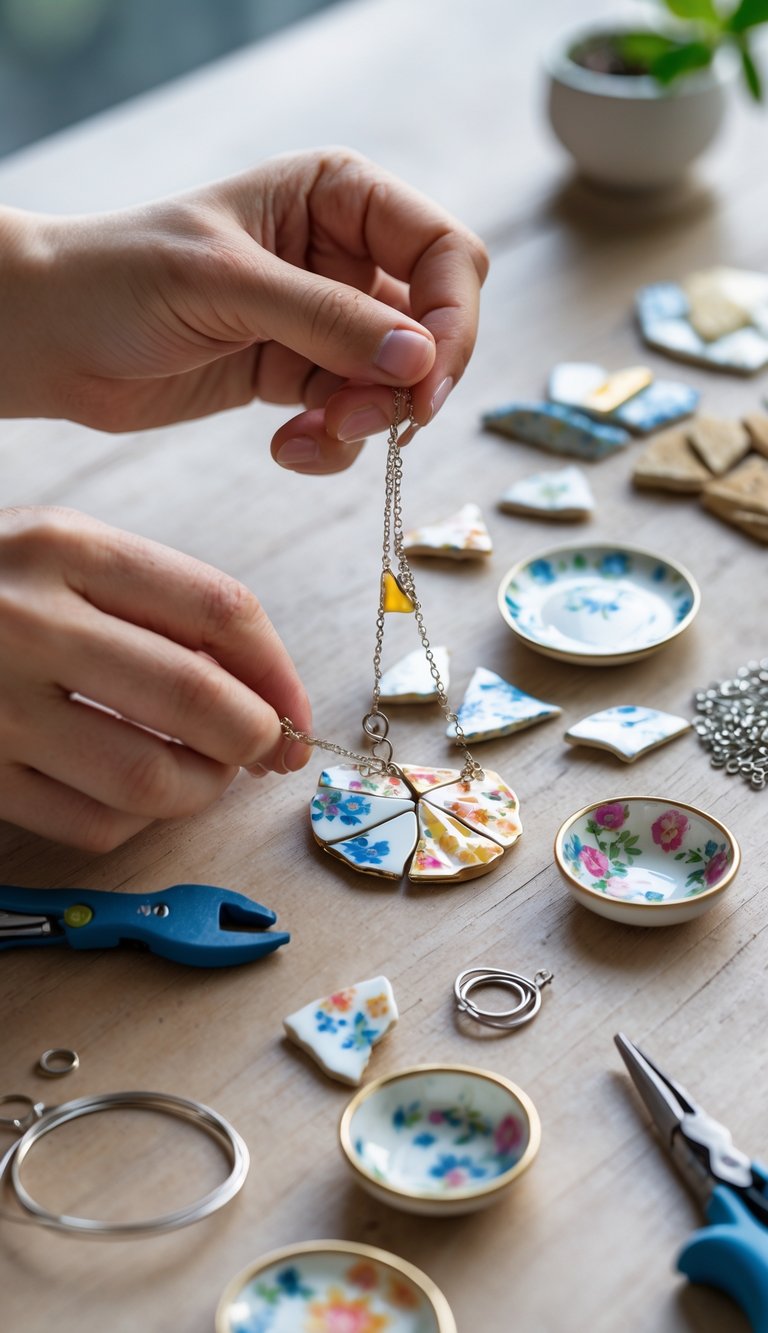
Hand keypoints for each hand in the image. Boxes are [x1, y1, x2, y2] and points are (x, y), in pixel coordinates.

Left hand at [0, 149, 487, 471]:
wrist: (51, 338)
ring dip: (366, 421)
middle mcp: (342, 256)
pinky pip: (351, 419)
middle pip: (434, 324)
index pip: (443, 251)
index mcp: (336, 196)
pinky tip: (287, 446)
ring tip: (311, 435)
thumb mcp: (228, 284)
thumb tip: (420, 361)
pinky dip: (332, 444)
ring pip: (396, 383)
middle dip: (409, 381)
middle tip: (367, 421)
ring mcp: (324, 321)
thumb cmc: (121, 279)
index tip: (428, 384)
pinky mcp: (298, 376)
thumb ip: (329, 320)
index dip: (452, 319)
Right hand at [0, 506, 310, 849]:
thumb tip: (268, 697)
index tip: (297, 713)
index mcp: (64, 546)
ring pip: (151, 780)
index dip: (281, 673)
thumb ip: (157, 605)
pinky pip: (92, 825)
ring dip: (202, 791)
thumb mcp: (60, 555)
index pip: (220, 609)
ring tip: (200, 773)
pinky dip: (136, 823)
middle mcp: (28, 621)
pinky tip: (132, 794)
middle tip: (261, 752)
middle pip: (198, 700)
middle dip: (255, 740)